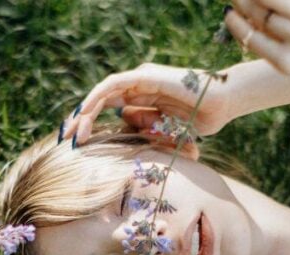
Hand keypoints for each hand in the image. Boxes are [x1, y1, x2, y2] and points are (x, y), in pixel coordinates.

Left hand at [60, 63, 232, 149]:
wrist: (224, 105)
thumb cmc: (202, 119)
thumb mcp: (165, 129)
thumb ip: (145, 124)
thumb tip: (124, 120)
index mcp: (142, 96)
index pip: (108, 107)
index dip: (90, 123)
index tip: (76, 143)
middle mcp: (138, 85)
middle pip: (100, 100)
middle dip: (80, 119)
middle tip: (65, 140)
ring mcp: (141, 78)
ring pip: (102, 93)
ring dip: (84, 112)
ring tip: (73, 134)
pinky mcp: (144, 76)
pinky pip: (112, 85)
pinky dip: (96, 99)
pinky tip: (85, 115)